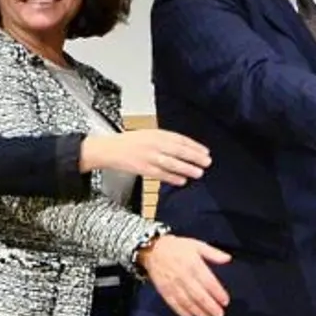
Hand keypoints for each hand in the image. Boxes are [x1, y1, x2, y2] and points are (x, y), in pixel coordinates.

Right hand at [82, 130, 210, 185]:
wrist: (109, 149)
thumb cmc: (130, 142)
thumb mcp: (148, 135)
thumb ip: (165, 140)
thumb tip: (186, 149)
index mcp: (156, 133)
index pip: (180, 139)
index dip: (194, 146)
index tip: (206, 151)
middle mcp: (153, 143)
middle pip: (178, 150)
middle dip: (194, 157)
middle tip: (207, 162)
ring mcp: (148, 156)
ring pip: (171, 163)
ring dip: (186, 168)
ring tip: (199, 173)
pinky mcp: (142, 168)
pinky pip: (160, 174)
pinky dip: (172, 178)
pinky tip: (182, 181)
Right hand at [138, 234, 231, 315]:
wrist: (152, 249)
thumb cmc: (178, 247)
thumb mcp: (197, 245)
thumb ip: (213, 253)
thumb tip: (228, 259)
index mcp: (194, 265)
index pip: (209, 282)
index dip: (218, 293)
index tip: (225, 302)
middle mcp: (184, 277)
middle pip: (200, 296)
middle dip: (211, 307)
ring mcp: (173, 285)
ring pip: (188, 302)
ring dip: (198, 312)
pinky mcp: (164, 291)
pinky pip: (173, 304)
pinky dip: (182, 312)